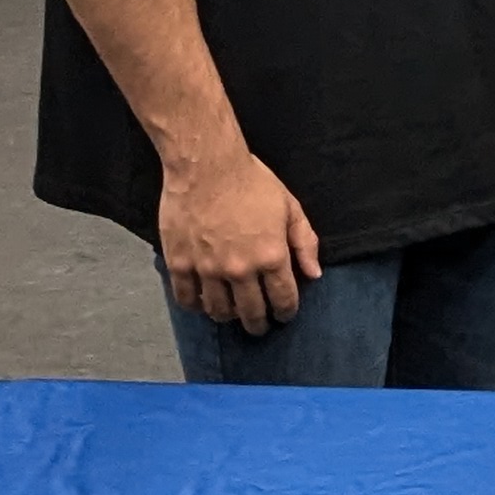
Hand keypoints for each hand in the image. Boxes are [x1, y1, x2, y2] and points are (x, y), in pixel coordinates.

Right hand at [158, 143, 320, 332]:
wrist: (207, 167)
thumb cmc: (252, 183)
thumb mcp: (290, 208)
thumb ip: (304, 243)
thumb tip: (314, 274)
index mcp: (271, 256)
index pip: (283, 299)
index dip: (286, 312)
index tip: (285, 315)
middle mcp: (240, 269)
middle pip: (251, 312)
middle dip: (259, 324)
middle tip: (260, 327)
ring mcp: (207, 269)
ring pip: (218, 310)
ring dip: (228, 317)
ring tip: (233, 315)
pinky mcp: (180, 263)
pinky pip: (186, 298)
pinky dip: (195, 306)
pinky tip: (202, 304)